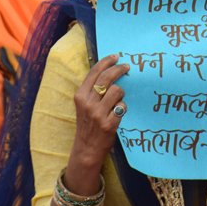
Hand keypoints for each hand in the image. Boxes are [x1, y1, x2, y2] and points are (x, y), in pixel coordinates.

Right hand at [70, 54, 129, 168]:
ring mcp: (98, 114)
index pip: (94, 72)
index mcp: (80, 96)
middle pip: (106, 78)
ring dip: (121, 93)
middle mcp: (88, 103)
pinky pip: (122, 107)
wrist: (86, 148)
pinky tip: (118, 112)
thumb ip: (92, 90)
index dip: (106, 61)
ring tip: (118, 99)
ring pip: (117, 91)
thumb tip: (108, 70)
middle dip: (119, 69)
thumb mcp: (83, 105)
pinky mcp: (109, 124)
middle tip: (126, 67)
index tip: (116, 56)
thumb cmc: (87, 124)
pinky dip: (123, 107)